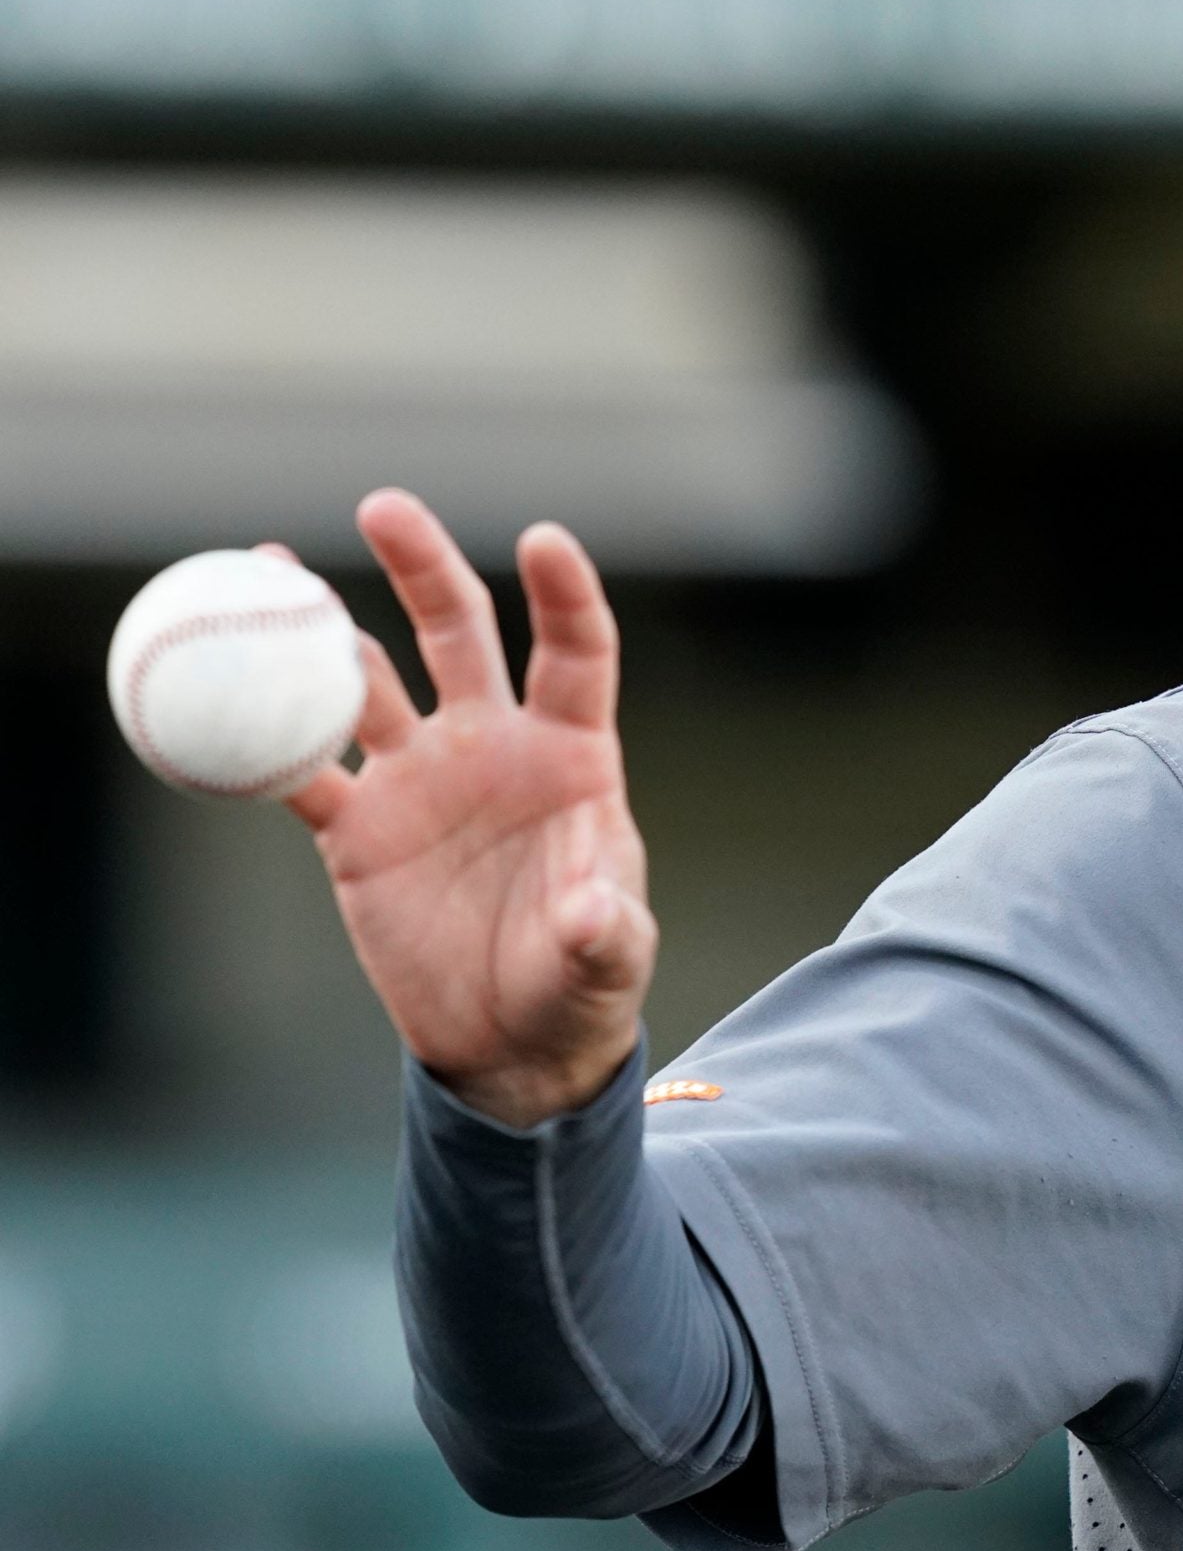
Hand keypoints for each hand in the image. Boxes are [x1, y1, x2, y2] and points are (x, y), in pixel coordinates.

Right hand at [287, 490, 656, 1127]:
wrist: (509, 1043)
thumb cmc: (580, 987)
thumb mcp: (606, 964)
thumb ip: (605, 930)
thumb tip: (594, 911)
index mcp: (571, 757)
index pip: (574, 655)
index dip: (564, 596)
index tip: (543, 539)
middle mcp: (491, 747)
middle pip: (456, 634)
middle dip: (423, 567)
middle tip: (384, 506)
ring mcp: (418, 779)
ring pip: (365, 680)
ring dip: (320, 629)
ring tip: (270, 568)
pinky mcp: (356, 829)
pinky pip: (295, 769)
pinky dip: (254, 734)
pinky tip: (208, 680)